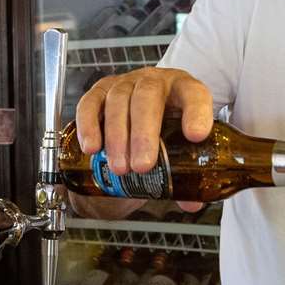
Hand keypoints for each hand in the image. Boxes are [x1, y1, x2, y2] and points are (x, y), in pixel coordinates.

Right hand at [74, 67, 211, 205]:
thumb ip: (187, 172)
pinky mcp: (100, 91)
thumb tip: (191, 202)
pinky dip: (88, 125)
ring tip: (119, 168)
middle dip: (144, 134)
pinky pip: (90, 103)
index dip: (196, 113)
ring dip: (117, 136)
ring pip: (118, 101)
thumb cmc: (166, 125)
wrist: (141, 110)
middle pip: (148, 97)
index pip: (194, 94)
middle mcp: (154, 82)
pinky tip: (91, 148)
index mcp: (184, 90)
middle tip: (142, 166)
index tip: (196, 136)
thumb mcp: (181, 142)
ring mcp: (125, 83)